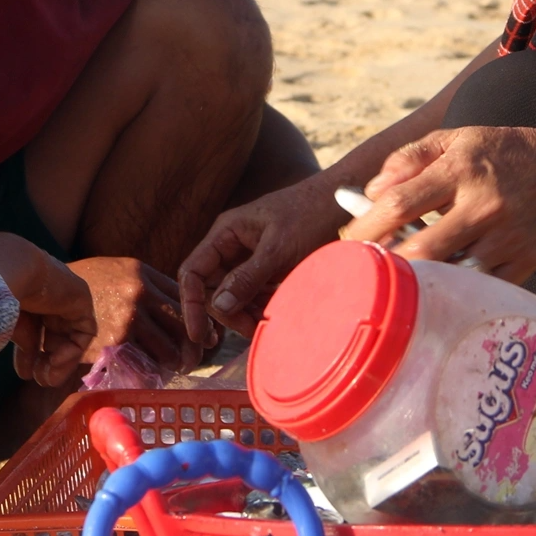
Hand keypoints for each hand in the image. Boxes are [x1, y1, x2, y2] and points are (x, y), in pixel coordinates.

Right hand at [0, 231, 95, 386]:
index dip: (28, 354)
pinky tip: (56, 360)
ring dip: (60, 363)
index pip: (32, 330)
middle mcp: (46, 297)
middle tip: (38, 380)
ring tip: (47, 378)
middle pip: (53, 337)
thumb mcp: (3, 322)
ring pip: (70, 338)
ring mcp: (65, 297)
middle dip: (46, 363)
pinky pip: (84, 332)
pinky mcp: (81, 299)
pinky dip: (72, 351)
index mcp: (25, 297)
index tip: (24, 373)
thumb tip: (23, 370)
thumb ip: (16, 340)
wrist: (7, 268)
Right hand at [70, 257, 202, 374]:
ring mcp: (130, 315)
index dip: (199, 320)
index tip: (205, 335)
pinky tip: (152, 374)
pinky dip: (152, 371)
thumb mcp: (118, 271)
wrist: (47, 289)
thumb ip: (146, 285)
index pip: (185, 297)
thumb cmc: (83, 283)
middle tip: (193, 359)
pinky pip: (146, 360)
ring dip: (175, 362)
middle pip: (184, 323)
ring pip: (170, 346)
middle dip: (194, 345)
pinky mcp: (116, 339)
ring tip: (175, 369)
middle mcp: (141, 291)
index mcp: (143, 272)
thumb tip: (179, 310)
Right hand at [178, 174, 350, 337]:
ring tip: (266, 324)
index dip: (191, 303)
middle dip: (227, 313)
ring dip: (245, 314)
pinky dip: (261, 308)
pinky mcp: (269, 269)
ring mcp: (250, 259)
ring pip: (234, 296)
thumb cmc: (311, 213)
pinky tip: (274, 315)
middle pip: (213, 289)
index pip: (193, 272)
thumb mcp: (279, 247)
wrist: (343, 201)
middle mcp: (231, 246)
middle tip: (250, 330)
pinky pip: (254, 295)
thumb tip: (219, 307)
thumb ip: (248, 276)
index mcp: (225, 233)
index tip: (197, 334)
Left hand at [342, 123, 535, 283]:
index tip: (347, 242)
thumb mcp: (456, 139)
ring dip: (417, 284)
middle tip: (364, 271)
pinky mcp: (524, 264)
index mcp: (462, 169)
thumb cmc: (502, 154)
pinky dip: (452, 293)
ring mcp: (507, 238)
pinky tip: (433, 290)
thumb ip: (409, 159)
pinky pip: (479, 289)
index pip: (400, 204)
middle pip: (422, 250)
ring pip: (450, 275)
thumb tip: (371, 193)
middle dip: (386, 265)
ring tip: (393, 283)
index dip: (365, 228)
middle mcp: (485, 205)